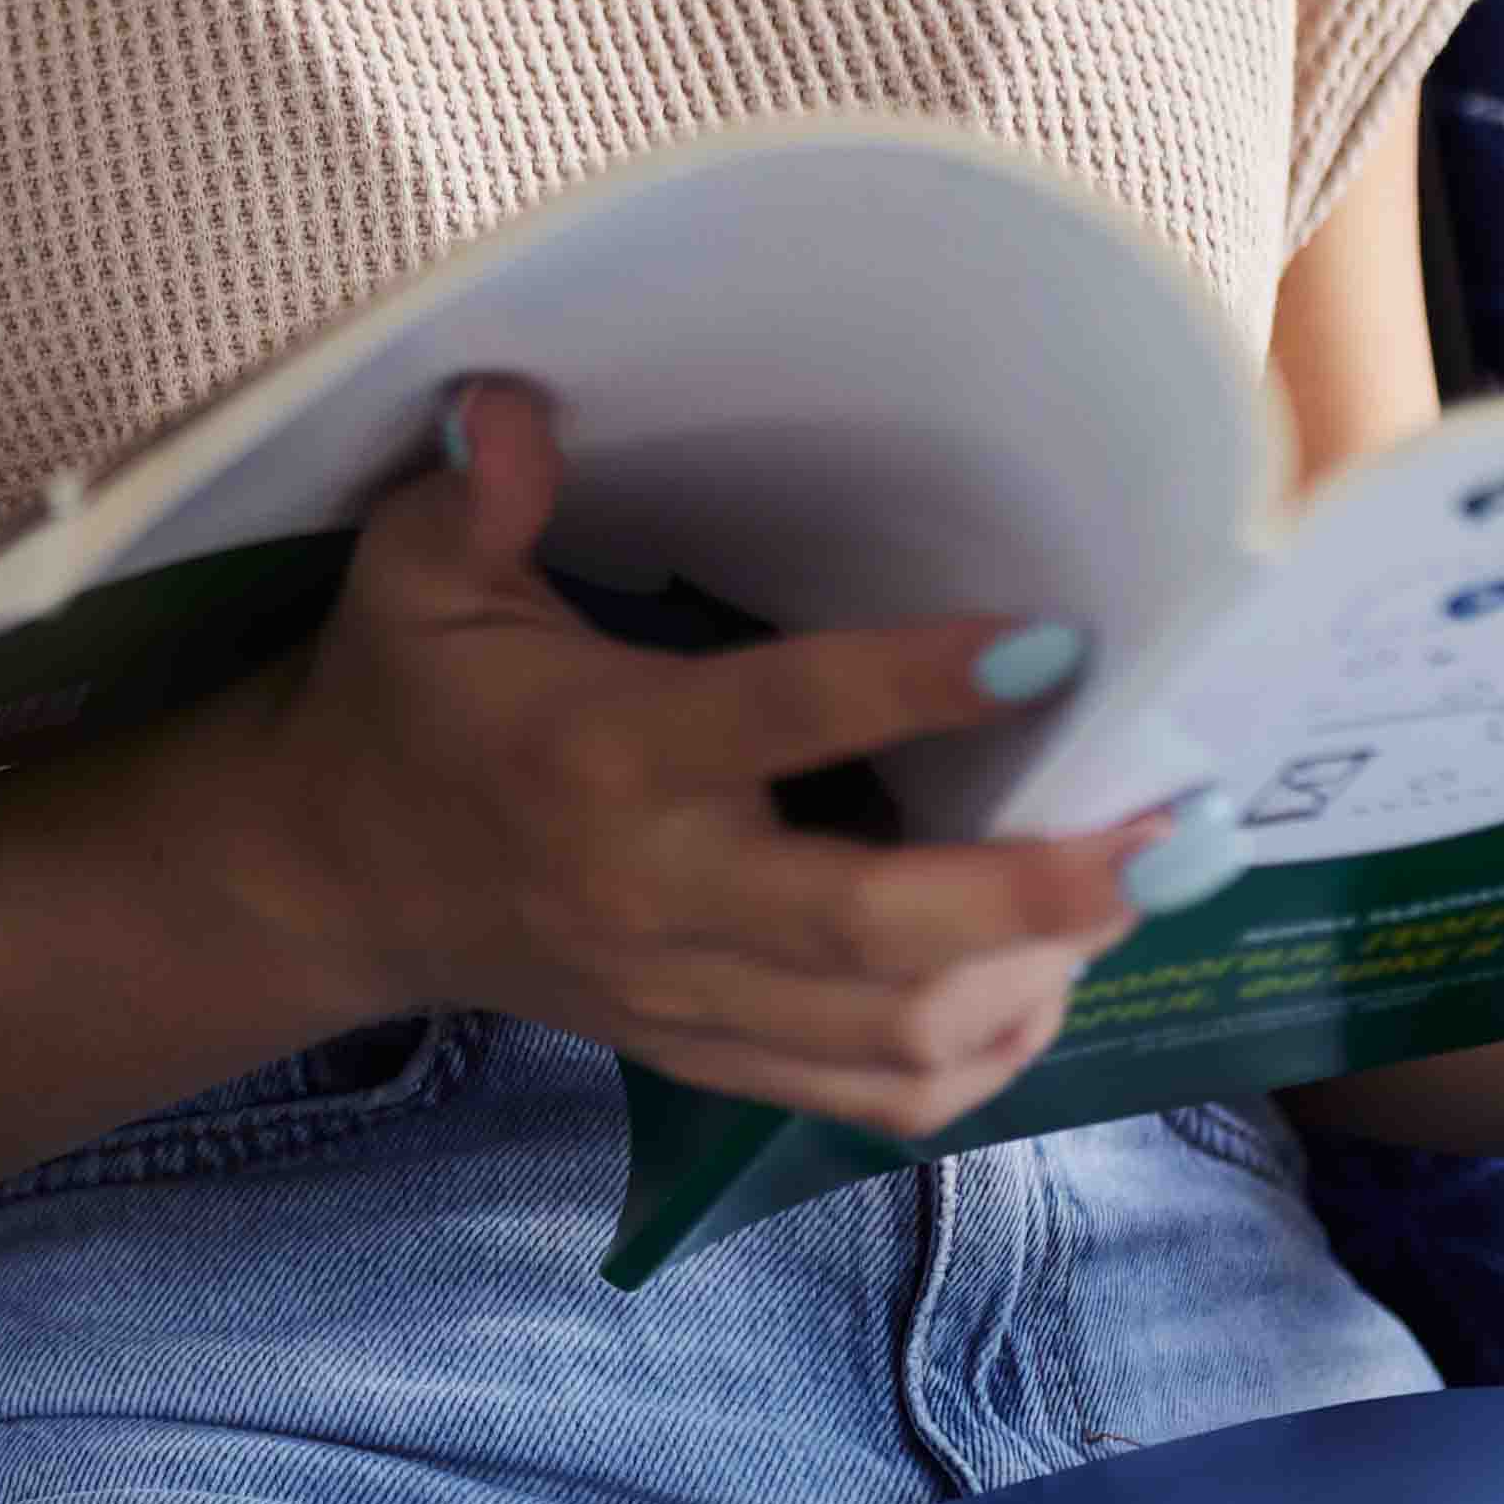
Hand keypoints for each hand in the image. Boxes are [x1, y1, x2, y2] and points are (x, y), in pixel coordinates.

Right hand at [275, 382, 1200, 1139]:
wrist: (335, 883)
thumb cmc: (405, 704)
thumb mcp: (410, 576)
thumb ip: (470, 488)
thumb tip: (514, 400)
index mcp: (598, 757)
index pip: (774, 719)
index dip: (913, 685)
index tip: (1051, 641)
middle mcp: (654, 895)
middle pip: (866, 930)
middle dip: (1033, 890)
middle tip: (1168, 824)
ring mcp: (686, 995)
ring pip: (889, 1033)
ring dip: (1035, 974)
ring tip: (1138, 884)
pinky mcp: (708, 1058)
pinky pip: (870, 1102)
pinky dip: (979, 1059)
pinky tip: (1050, 980)